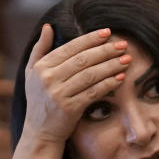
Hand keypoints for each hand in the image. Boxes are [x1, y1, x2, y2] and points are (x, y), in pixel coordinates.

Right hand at [21, 24, 131, 144]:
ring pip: (91, 75)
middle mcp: (48, 79)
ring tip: (126, 59)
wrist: (40, 132)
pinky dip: (108, 84)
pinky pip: (94, 92)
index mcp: (41, 67)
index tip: (107, 33)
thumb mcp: (31, 73)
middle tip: (123, 45)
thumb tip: (48, 26)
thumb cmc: (39, 100)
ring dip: (111, 65)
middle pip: (83, 60)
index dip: (90, 39)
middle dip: (105, 50)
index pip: (70, 48)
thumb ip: (40, 49)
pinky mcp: (70, 108)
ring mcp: (59, 94)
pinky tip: (120, 77)